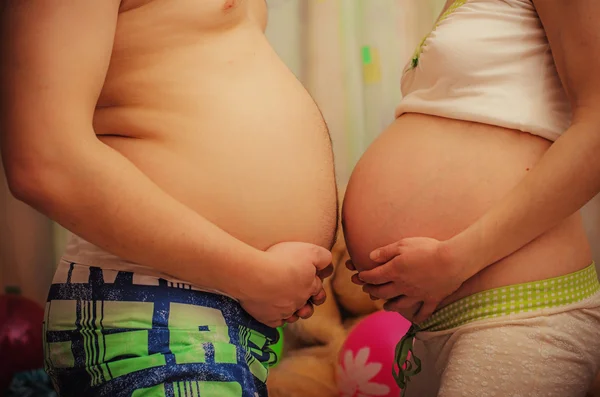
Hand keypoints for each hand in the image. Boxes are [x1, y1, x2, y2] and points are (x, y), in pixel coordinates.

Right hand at [240, 241, 332, 327]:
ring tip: (286, 301)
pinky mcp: (269, 318)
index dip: (314, 283)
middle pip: (308, 305)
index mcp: (310, 286)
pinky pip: (276, 321)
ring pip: (293, 316)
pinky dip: (276, 316)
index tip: (308, 277)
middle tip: (298, 293)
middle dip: (307, 301)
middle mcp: (300, 302)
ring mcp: (284, 312)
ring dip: (293, 311)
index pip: (318, 288)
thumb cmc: (281, 260)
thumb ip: (323, 257)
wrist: (255, 275)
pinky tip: (271, 307)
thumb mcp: (309, 251)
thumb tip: (329, 265)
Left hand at [349, 237, 465, 323]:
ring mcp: (417, 294)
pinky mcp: (432, 299)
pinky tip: (416, 320)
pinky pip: (424, 312)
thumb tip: (370, 257)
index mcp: (394, 271)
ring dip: (390, 306)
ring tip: (385, 307)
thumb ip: (386, 251)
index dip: (364, 277)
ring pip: (400, 304)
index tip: (359, 276)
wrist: (452, 261)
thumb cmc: (428, 248)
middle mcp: (403, 286)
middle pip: (383, 292)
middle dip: (373, 291)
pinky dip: (418, 317)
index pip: (374, 277)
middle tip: (367, 290)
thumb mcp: (404, 244)